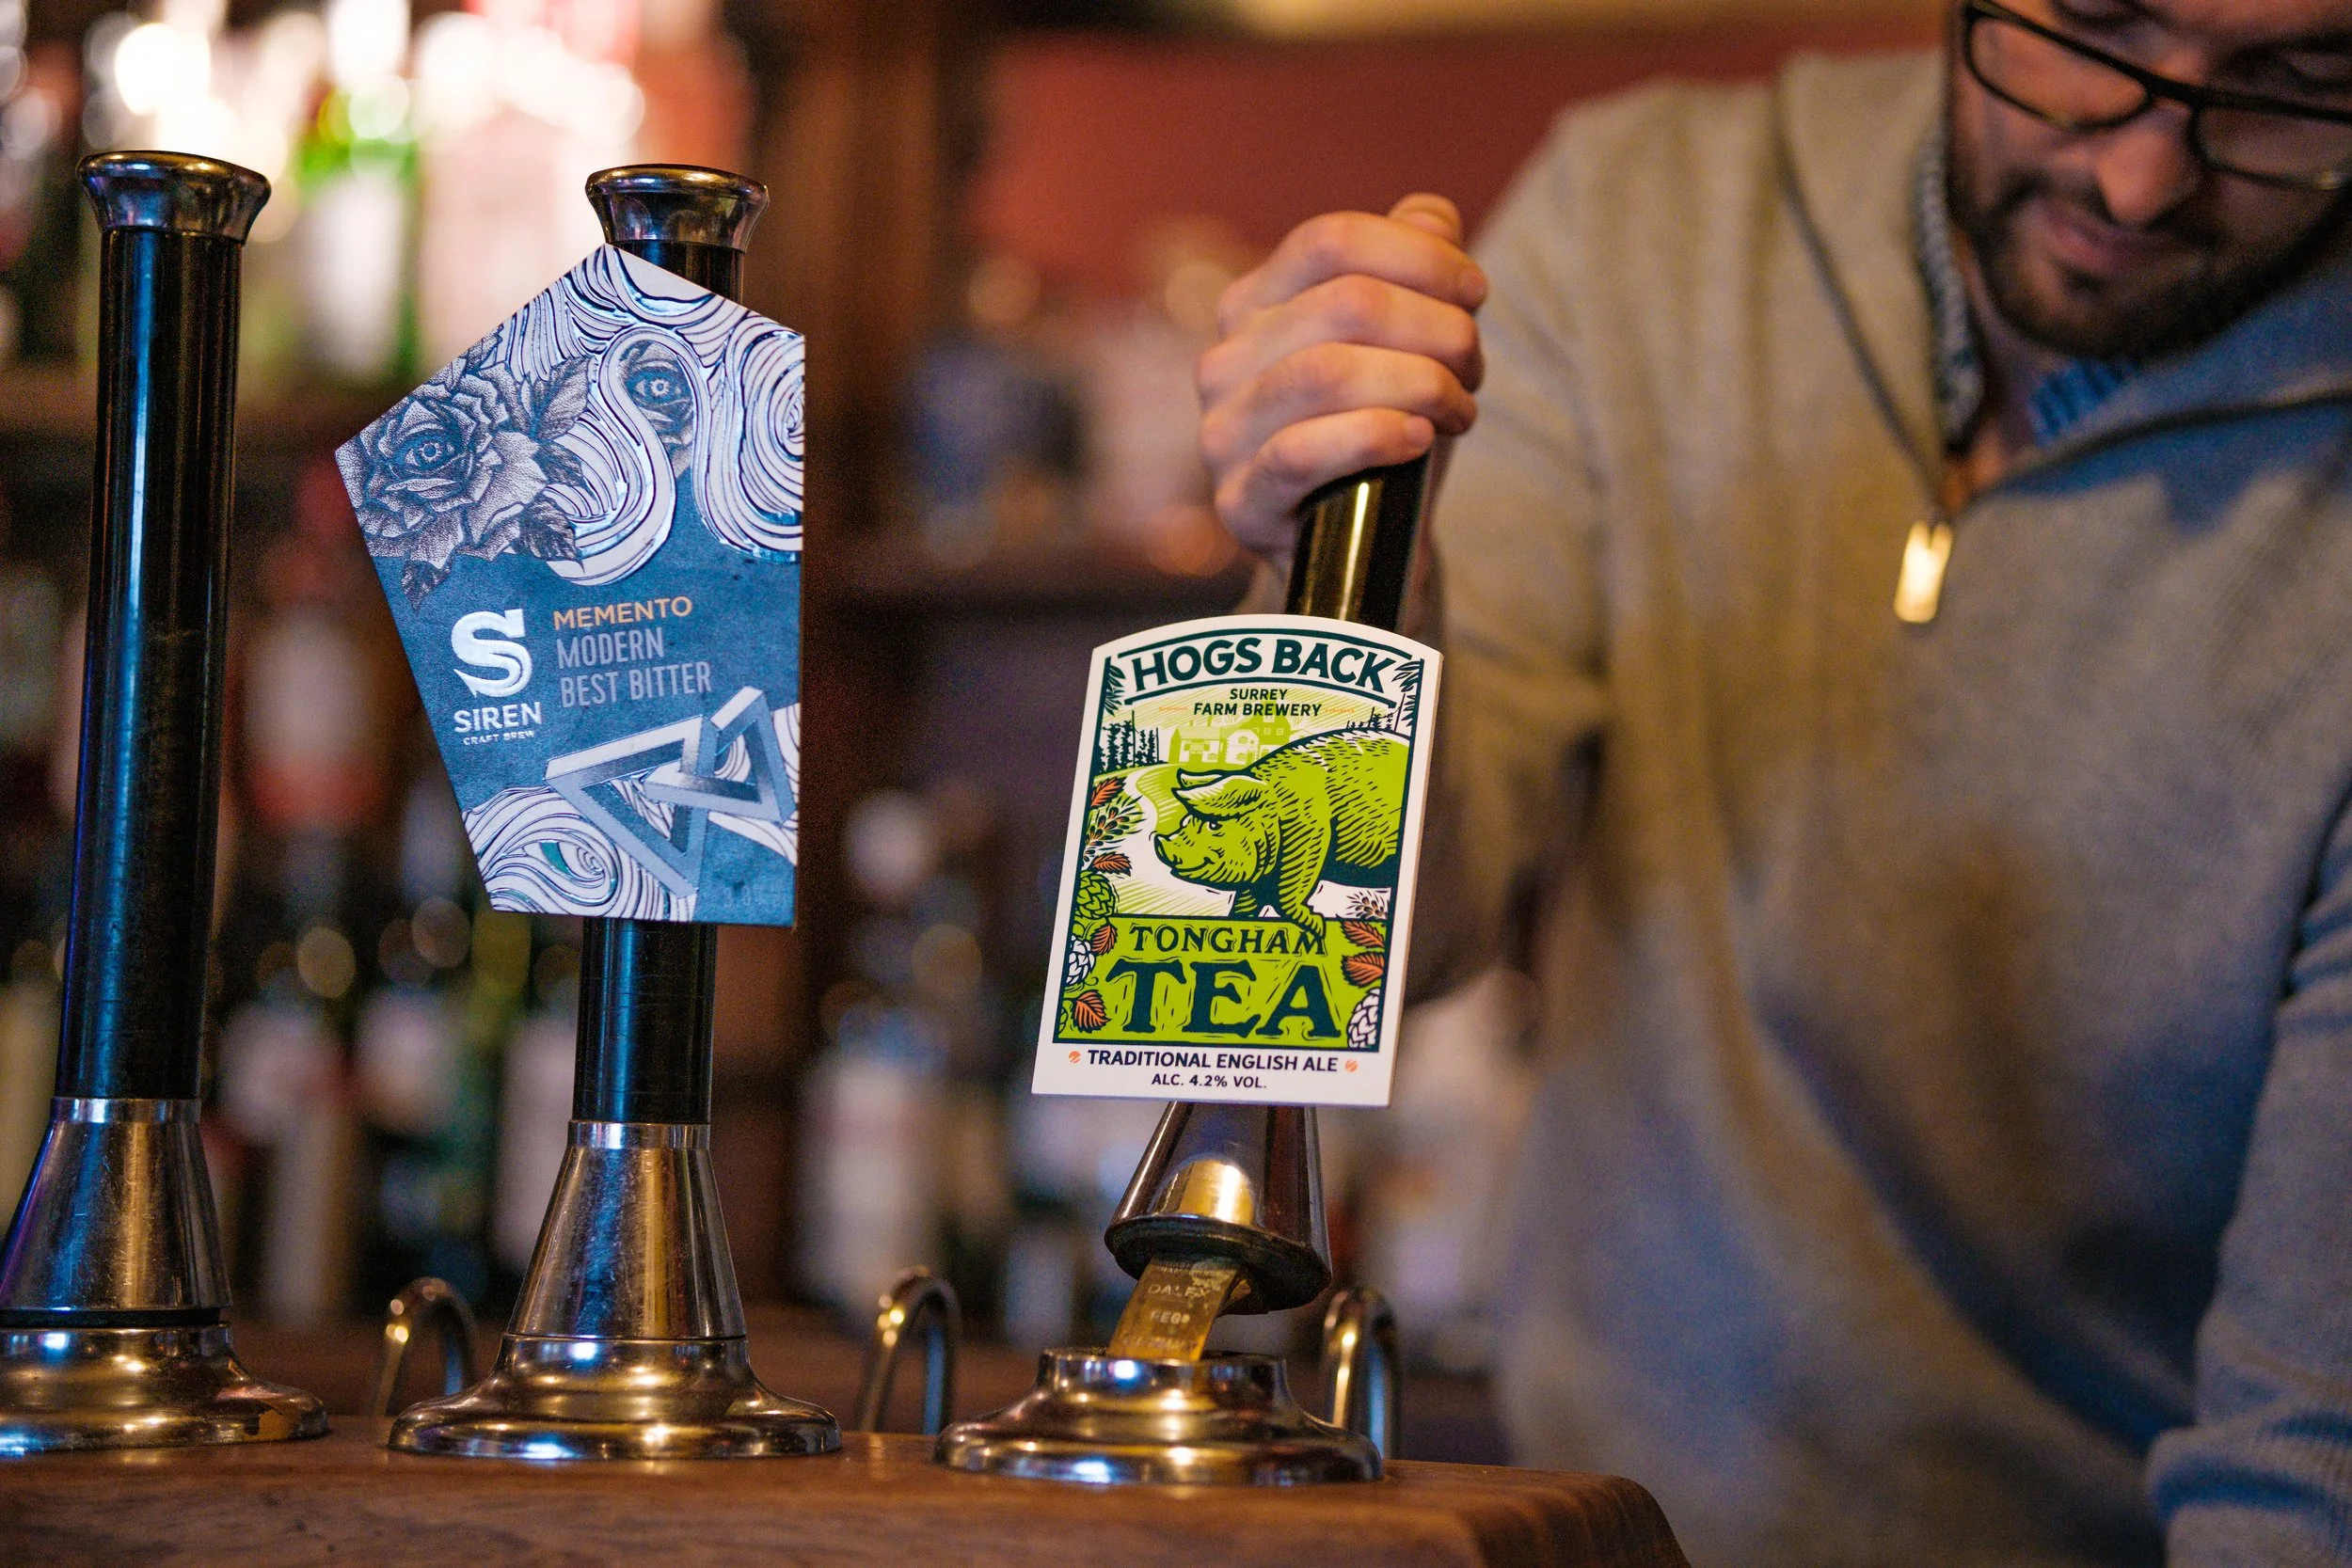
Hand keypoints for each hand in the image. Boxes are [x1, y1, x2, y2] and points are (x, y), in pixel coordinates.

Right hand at [1197, 193, 1485, 564]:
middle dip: (1436, 328)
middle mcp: (1223, 361)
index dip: (1419, 256)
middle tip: (1473, 367)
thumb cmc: (1385, 436)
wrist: (1365, 553)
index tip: (1475, 294)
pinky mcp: (1239, 503)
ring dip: (1421, 383)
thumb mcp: (1406, 347)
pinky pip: (1303, 451)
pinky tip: (1420, 441)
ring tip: (1459, 410)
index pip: (1331, 240)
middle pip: (1346, 302)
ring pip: (1326, 371)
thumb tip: (1431, 214)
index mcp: (1254, 305)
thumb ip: (1411, 270)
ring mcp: (1222, 434)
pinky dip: (1377, 435)